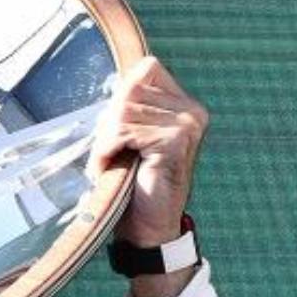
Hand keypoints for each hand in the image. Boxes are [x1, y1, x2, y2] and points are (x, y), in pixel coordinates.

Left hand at [85, 56, 209, 246]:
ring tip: (108, 163)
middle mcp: (191, 111)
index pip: (146, 69)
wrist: (148, 228)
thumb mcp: (129, 138)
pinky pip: (125, 129)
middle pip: (130, 89)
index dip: (121, 96)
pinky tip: (109, 167)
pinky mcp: (176, 140)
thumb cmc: (135, 184)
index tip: (115, 131)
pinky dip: (107, 149)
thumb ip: (127, 108)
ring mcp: (187, 124)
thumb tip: (115, 81)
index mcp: (183, 106)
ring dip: (105, 140)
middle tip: (107, 153)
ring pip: (124, 110)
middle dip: (109, 122)